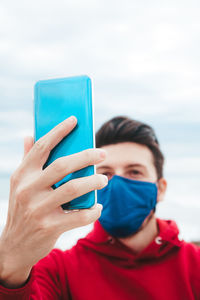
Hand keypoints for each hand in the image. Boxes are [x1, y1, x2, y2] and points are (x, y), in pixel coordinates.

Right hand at [0, 116, 106, 287]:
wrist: (14, 245)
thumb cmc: (22, 208)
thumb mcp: (19, 184)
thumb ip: (27, 159)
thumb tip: (30, 135)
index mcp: (22, 175)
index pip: (42, 147)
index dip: (59, 131)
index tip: (74, 120)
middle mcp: (27, 189)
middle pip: (62, 165)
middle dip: (86, 156)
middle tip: (102, 153)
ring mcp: (38, 209)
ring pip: (74, 188)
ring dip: (94, 182)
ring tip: (104, 179)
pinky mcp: (49, 227)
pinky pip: (79, 215)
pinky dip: (93, 210)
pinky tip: (98, 207)